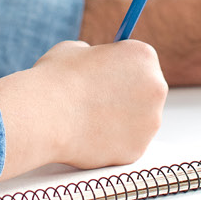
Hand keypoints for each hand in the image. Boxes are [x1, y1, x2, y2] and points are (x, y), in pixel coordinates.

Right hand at [0, 39, 166, 175]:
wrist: (44, 115)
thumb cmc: (55, 78)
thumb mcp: (75, 50)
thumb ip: (94, 56)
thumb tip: (96, 65)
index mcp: (143, 56)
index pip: (140, 61)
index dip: (120, 68)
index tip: (106, 76)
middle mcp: (156, 87)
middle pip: (146, 92)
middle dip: (125, 96)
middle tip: (97, 100)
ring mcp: (150, 121)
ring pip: (136, 121)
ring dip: (118, 121)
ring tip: (87, 119)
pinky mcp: (137, 149)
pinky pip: (125, 145)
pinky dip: (110, 143)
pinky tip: (88, 136)